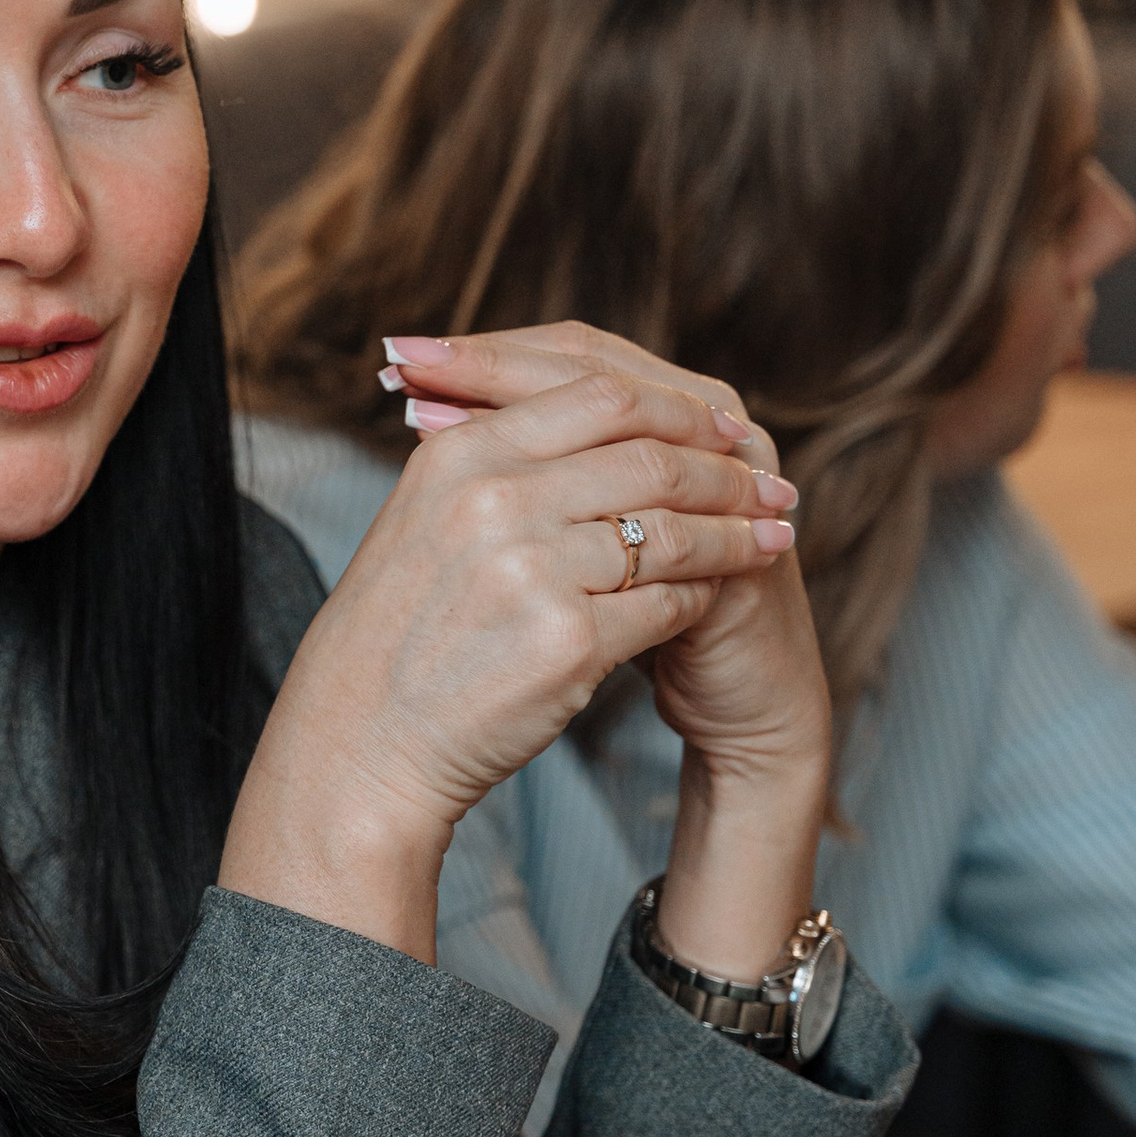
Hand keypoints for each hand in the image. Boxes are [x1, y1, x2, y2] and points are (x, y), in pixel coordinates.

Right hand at [378, 326, 831, 979]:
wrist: (362, 743)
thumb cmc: (397, 635)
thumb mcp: (424, 520)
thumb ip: (494, 457)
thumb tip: (595, 409)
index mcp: (459, 456)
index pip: (596, 393)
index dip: (677, 409)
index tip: (724, 428)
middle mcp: (492, 502)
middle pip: (648, 458)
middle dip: (725, 471)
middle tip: (772, 484)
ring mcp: (530, 572)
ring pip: (669, 531)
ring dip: (733, 534)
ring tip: (773, 537)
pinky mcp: (566, 644)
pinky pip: (666, 603)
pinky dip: (702, 596)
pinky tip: (721, 597)